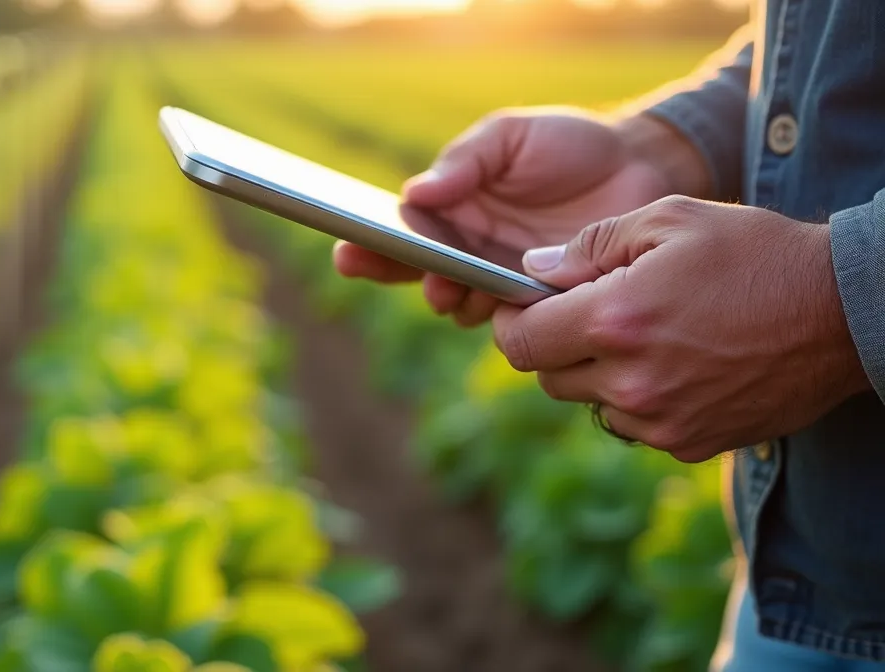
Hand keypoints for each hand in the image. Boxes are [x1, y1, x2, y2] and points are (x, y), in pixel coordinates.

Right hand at [334, 110, 701, 326]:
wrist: (641, 168)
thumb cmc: (568, 145)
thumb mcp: (511, 136)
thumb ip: (465, 161)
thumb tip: (415, 193)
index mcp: (450, 209)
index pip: (399, 231)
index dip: (368, 245)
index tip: (348, 252)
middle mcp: (466, 250)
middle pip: (416, 273)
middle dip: (404, 280)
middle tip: (415, 277)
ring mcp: (500, 279)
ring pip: (460, 302)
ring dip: (454, 298)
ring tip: (456, 288)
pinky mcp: (539, 302)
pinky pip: (510, 319)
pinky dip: (500, 314)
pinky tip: (501, 300)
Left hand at [492, 196, 869, 461]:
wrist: (844, 312)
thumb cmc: (754, 253)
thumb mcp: (670, 219)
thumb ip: (589, 246)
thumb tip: (534, 271)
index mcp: (615, 321)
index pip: (520, 341)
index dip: (513, 321)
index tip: (523, 306)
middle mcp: (630, 382)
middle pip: (548, 376)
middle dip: (557, 343)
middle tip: (591, 312)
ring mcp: (660, 420)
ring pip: (589, 404)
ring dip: (598, 373)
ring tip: (645, 334)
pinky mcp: (688, 443)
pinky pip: (633, 426)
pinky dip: (637, 399)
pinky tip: (676, 363)